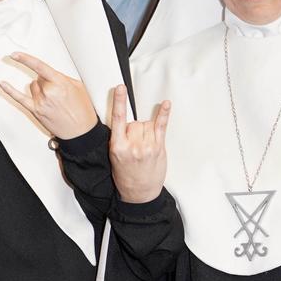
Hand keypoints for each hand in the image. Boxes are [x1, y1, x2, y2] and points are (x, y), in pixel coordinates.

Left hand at [0, 52, 98, 138]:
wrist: (81, 131)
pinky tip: (2, 84)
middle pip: (38, 78)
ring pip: (32, 86)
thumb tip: (49, 74)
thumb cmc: (82, 111)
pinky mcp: (36, 111)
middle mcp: (49, 92)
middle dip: (46, 82)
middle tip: (58, 92)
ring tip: (53, 100)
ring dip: (40, 89)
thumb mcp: (78, 87)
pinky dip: (10, 90)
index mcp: (60, 83)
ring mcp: (41, 102)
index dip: (25, 59)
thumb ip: (62, 77)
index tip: (16, 54)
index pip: (39, 66)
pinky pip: (19, 98)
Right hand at [108, 84, 169, 203]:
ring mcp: (147, 146)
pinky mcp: (158, 147)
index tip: (120, 88)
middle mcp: (132, 145)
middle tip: (134, 144)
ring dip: (146, 130)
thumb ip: (120, 139)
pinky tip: (165, 104)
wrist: (139, 192)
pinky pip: (161, 126)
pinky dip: (163, 114)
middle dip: (135, 129)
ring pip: (146, 124)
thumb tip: (128, 124)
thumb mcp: (115, 157)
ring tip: (144, 145)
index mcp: (117, 147)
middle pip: (135, 122)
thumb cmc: (125, 175)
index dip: (118, 102)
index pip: (118, 119)